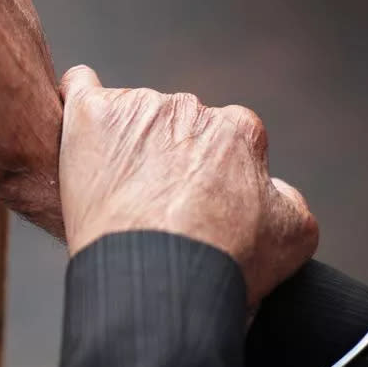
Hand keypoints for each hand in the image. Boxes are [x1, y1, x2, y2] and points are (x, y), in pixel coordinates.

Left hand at [58, 66, 318, 307]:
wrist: (160, 278)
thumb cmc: (223, 264)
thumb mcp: (292, 236)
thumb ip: (288, 199)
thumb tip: (274, 187)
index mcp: (238, 131)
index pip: (222, 139)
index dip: (207, 175)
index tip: (193, 205)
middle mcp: (191, 108)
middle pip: (173, 127)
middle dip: (164, 158)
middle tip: (150, 207)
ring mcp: (139, 107)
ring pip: (129, 116)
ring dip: (123, 144)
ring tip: (113, 196)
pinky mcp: (92, 115)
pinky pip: (79, 87)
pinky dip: (76, 100)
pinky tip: (75, 127)